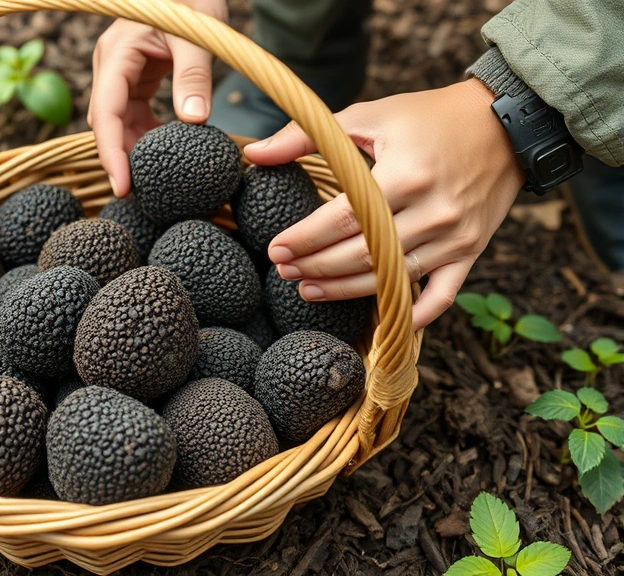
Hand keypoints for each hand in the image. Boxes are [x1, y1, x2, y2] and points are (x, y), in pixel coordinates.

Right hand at [87, 0, 226, 196]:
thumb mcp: (198, 35)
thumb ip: (194, 77)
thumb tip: (193, 121)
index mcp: (117, 53)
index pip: (104, 112)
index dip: (110, 152)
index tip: (123, 186)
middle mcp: (111, 64)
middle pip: (105, 121)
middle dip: (119, 157)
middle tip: (139, 195)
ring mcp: (121, 71)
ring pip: (117, 121)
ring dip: (132, 148)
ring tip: (152, 179)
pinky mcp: (135, 76)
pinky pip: (132, 113)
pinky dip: (144, 135)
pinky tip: (162, 152)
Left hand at [245, 79, 524, 330]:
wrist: (505, 123)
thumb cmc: (428, 117)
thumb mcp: (368, 116)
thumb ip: (306, 135)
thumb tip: (252, 154)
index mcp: (406, 174)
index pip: (344, 219)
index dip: (305, 239)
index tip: (274, 249)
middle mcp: (434, 210)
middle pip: (364, 254)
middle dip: (317, 267)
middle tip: (284, 271)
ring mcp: (455, 236)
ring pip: (392, 278)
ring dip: (346, 291)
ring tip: (308, 290)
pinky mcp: (471, 251)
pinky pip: (441, 296)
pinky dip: (413, 314)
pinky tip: (379, 319)